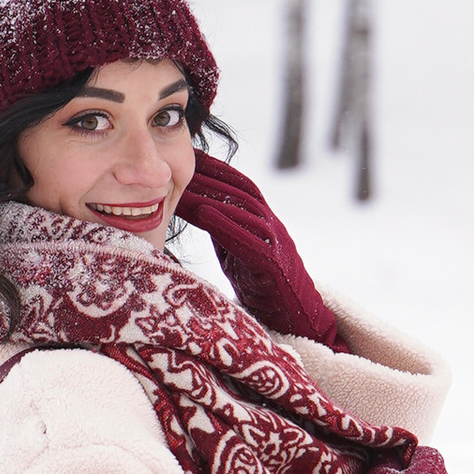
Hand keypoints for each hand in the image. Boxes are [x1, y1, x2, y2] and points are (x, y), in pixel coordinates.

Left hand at [173, 159, 342, 344]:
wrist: (296, 319)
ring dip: (211, 194)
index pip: (239, 184)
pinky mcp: (274, 265)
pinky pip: (249, 240)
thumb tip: (198, 209)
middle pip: (240, 190)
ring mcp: (276, 243)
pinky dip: (226, 225)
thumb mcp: (239, 250)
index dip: (214, 167)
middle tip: (177, 161)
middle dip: (210, 173)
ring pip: (243, 209)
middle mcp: (271, 226)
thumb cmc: (263, 285)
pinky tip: (204, 213)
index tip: (186, 154)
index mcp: (263, 220)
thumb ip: (225, 228)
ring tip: (181, 183)